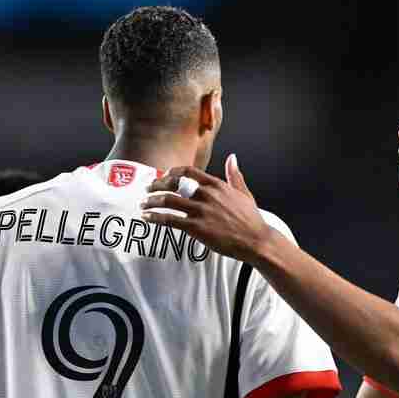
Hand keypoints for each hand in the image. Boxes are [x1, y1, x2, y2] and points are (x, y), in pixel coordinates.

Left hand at [141, 154, 274, 264]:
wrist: (256, 240)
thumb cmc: (251, 219)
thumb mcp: (243, 193)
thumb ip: (234, 175)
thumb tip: (232, 157)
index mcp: (216, 185)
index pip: (187, 172)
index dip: (171, 172)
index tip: (163, 176)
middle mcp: (206, 194)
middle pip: (173, 184)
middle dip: (157, 185)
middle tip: (147, 189)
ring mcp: (200, 211)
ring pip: (168, 201)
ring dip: (151, 201)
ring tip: (143, 204)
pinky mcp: (196, 228)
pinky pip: (169, 220)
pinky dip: (155, 217)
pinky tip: (148, 218)